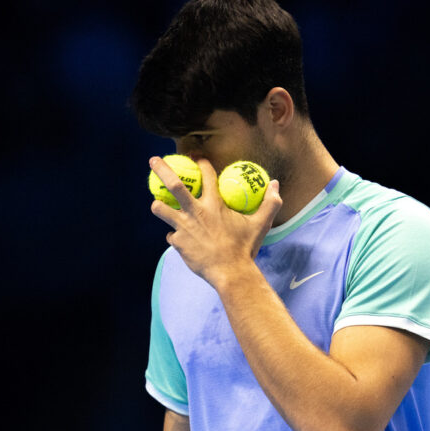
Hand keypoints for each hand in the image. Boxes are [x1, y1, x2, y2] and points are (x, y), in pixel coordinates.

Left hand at [149, 156, 281, 288]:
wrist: (230, 273)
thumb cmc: (245, 248)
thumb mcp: (260, 224)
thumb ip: (270, 203)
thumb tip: (276, 185)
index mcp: (214, 204)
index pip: (206, 174)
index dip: (201, 162)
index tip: (196, 157)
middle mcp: (195, 212)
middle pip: (173, 184)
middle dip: (161, 169)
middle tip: (153, 160)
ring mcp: (183, 227)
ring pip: (160, 209)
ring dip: (158, 205)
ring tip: (158, 203)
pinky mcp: (178, 243)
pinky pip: (171, 235)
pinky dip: (175, 235)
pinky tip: (180, 237)